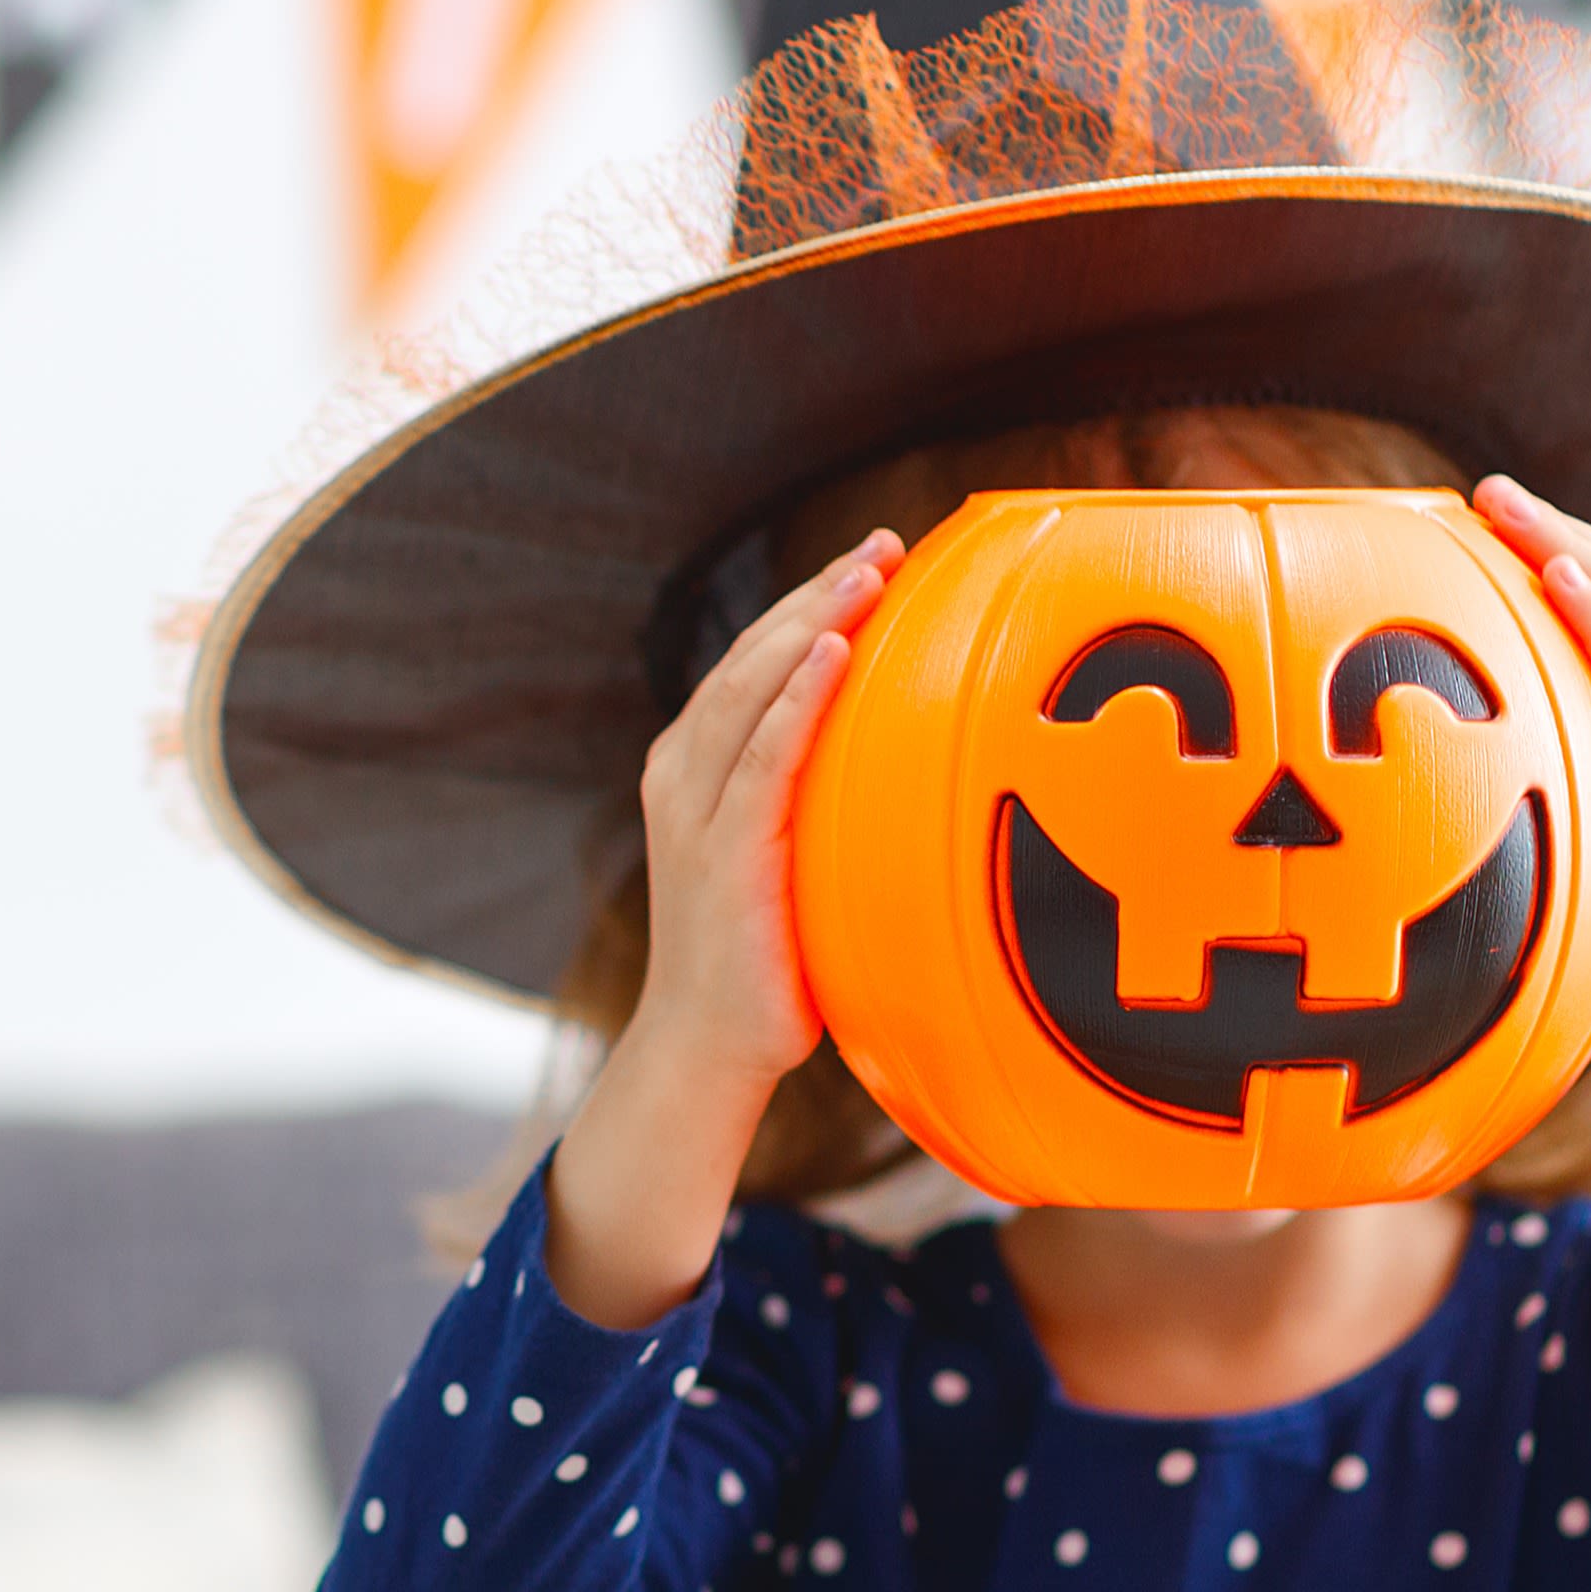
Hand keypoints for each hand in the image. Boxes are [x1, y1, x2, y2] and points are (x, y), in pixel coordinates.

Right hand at [630, 529, 900, 1089]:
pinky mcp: (723, 852)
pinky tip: (835, 651)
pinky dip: (797, 698)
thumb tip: (908, 765)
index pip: (753, 663)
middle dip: (818, 593)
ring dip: (813, 621)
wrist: (707, 1048)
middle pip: (752, 657)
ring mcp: (696, 812)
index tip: (871, 560)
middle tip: (884, 544)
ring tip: (867, 572)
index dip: (809, 603)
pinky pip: (763, 757)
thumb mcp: (788, 860)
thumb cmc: (762, 960)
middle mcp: (683, 775)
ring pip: (752, 689)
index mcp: (693, 768)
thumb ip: (816, 802)